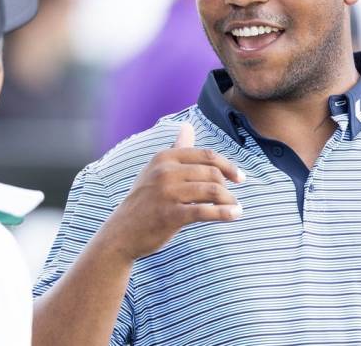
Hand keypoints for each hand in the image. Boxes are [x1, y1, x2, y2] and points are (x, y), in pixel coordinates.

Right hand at [102, 123, 244, 261]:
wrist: (121, 233)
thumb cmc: (144, 201)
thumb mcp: (155, 170)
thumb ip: (176, 149)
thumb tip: (188, 126)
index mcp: (164, 157)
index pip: (206, 155)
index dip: (227, 165)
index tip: (239, 177)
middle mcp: (165, 171)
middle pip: (211, 172)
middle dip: (228, 185)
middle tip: (233, 198)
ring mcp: (167, 193)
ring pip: (212, 190)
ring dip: (230, 200)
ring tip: (237, 208)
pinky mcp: (170, 215)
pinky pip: (206, 211)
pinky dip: (224, 214)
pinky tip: (234, 215)